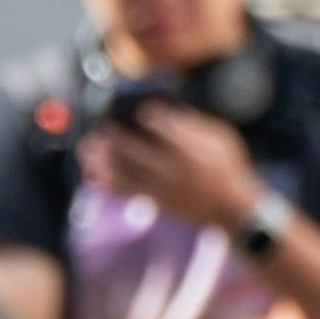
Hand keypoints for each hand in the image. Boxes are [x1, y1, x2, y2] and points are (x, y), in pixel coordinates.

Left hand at [92, 98, 266, 238]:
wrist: (233, 210)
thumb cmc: (228, 169)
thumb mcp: (222, 139)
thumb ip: (196, 125)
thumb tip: (170, 112)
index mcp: (191, 149)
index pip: (163, 127)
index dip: (149, 116)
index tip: (140, 108)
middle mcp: (172, 168)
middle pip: (135, 150)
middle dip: (114, 138)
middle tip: (99, 127)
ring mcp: (162, 187)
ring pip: (126, 172)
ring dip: (102, 161)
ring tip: (87, 149)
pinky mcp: (156, 200)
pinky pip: (127, 192)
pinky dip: (107, 184)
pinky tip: (92, 176)